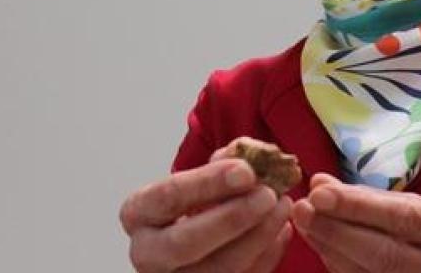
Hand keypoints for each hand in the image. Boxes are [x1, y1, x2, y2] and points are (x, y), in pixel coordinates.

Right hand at [120, 156, 293, 271]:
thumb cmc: (196, 202)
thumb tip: (252, 158)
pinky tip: (281, 229)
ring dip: (258, 237)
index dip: (208, 183)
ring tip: (283, 207)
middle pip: (186, 243)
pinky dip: (266, 256)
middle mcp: (147, 254)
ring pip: (218, 269)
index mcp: (137, 214)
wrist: (195, 237)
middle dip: (232, 218)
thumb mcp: (200, 177)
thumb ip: (222, 163)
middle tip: (267, 195)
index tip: (246, 171)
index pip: (168, 197)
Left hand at [289, 173, 420, 272]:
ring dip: (333, 251)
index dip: (361, 208)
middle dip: (338, 232)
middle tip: (302, 210)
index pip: (410, 220)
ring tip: (306, 225)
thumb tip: (320, 183)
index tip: (319, 193)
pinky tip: (325, 250)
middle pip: (390, 256)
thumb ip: (379, 199)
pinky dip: (343, 270)